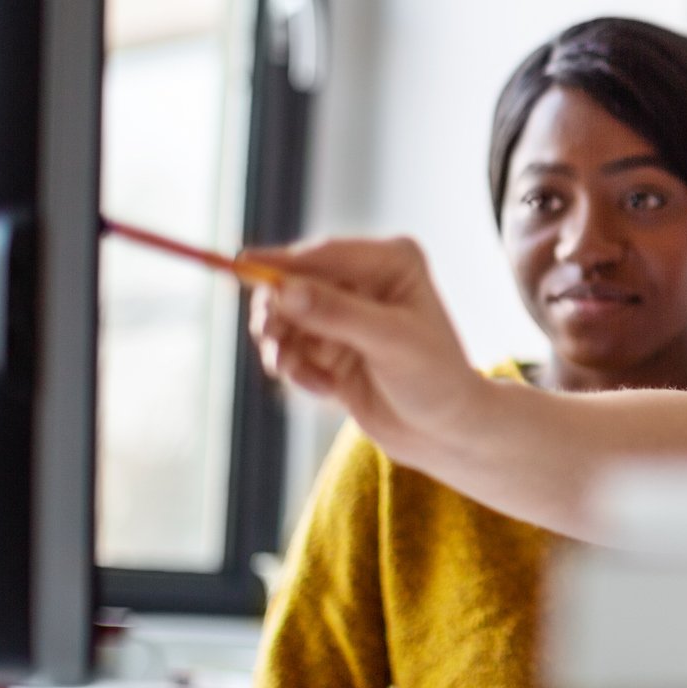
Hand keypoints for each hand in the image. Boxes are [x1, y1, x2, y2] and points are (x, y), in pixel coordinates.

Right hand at [247, 236, 488, 470]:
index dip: (281, 262)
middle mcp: (366, 280)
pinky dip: (297, 370)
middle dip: (278, 312)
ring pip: (285, 316)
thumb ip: (337, 314)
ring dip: (284, 347)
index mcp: (392, 261)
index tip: (241, 266)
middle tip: (271, 338)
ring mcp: (346, 312)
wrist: (445, 432)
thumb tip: (283, 290)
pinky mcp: (331, 344)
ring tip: (300, 374)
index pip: (324, 254)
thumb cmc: (434, 380)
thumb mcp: (390, 343)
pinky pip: (290, 347)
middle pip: (295, 281)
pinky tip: (326, 390)